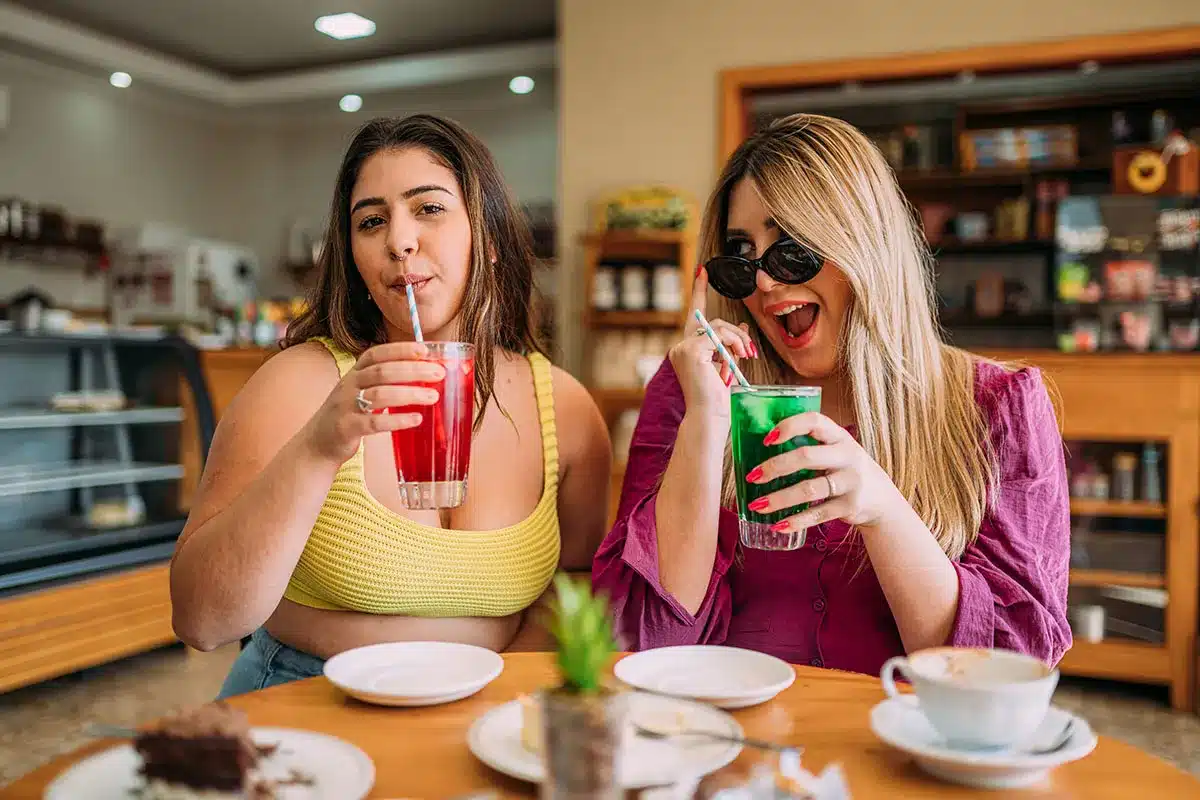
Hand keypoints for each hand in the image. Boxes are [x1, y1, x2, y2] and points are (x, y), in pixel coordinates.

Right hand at [299, 342, 445, 464]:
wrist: (317, 443)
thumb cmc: (349, 414)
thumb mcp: (360, 391)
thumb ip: (384, 382)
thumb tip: (423, 373)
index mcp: (354, 373)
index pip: (377, 354)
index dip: (400, 350)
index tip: (424, 350)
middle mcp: (348, 385)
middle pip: (383, 372)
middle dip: (413, 370)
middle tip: (438, 373)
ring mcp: (346, 406)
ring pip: (381, 395)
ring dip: (410, 394)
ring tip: (433, 396)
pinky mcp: (347, 428)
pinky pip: (375, 422)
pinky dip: (398, 420)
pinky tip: (416, 419)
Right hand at [667, 266, 756, 417]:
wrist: (709, 417)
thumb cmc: (719, 399)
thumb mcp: (729, 366)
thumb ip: (731, 345)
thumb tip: (741, 326)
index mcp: (688, 350)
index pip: (695, 315)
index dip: (698, 291)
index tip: (703, 271)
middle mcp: (681, 347)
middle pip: (713, 323)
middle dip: (736, 335)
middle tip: (749, 352)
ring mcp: (683, 348)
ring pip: (718, 328)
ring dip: (738, 341)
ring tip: (744, 357)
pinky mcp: (691, 350)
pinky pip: (718, 336)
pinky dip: (732, 345)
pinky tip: (735, 360)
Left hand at [745, 412, 908, 531]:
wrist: (881, 500)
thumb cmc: (845, 469)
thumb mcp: (835, 450)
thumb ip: (809, 445)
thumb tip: (760, 446)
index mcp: (839, 436)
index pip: (814, 422)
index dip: (789, 426)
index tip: (767, 439)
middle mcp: (847, 456)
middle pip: (806, 456)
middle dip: (775, 466)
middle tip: (753, 476)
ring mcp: (851, 482)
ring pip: (809, 489)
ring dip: (779, 499)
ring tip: (757, 505)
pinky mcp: (850, 507)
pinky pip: (818, 514)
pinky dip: (795, 521)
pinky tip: (778, 525)